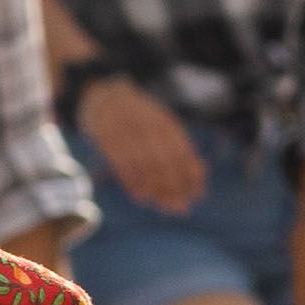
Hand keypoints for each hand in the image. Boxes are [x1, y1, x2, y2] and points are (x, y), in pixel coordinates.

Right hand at [77, 77, 204, 215]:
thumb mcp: (163, 124)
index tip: (198, 195)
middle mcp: (147, 127)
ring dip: (155, 189)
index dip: (191, 175)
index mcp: (164, 123)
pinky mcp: (107, 140)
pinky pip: (122, 165)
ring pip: (144, 166)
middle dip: (174, 187)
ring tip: (163, 206)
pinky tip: (141, 197)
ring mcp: (126, 133)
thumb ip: (179, 146)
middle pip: (164, 161)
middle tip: (181, 208)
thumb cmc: (140, 117)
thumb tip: (200, 174)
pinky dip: (132, 183)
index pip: (182, 151)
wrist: (105, 97)